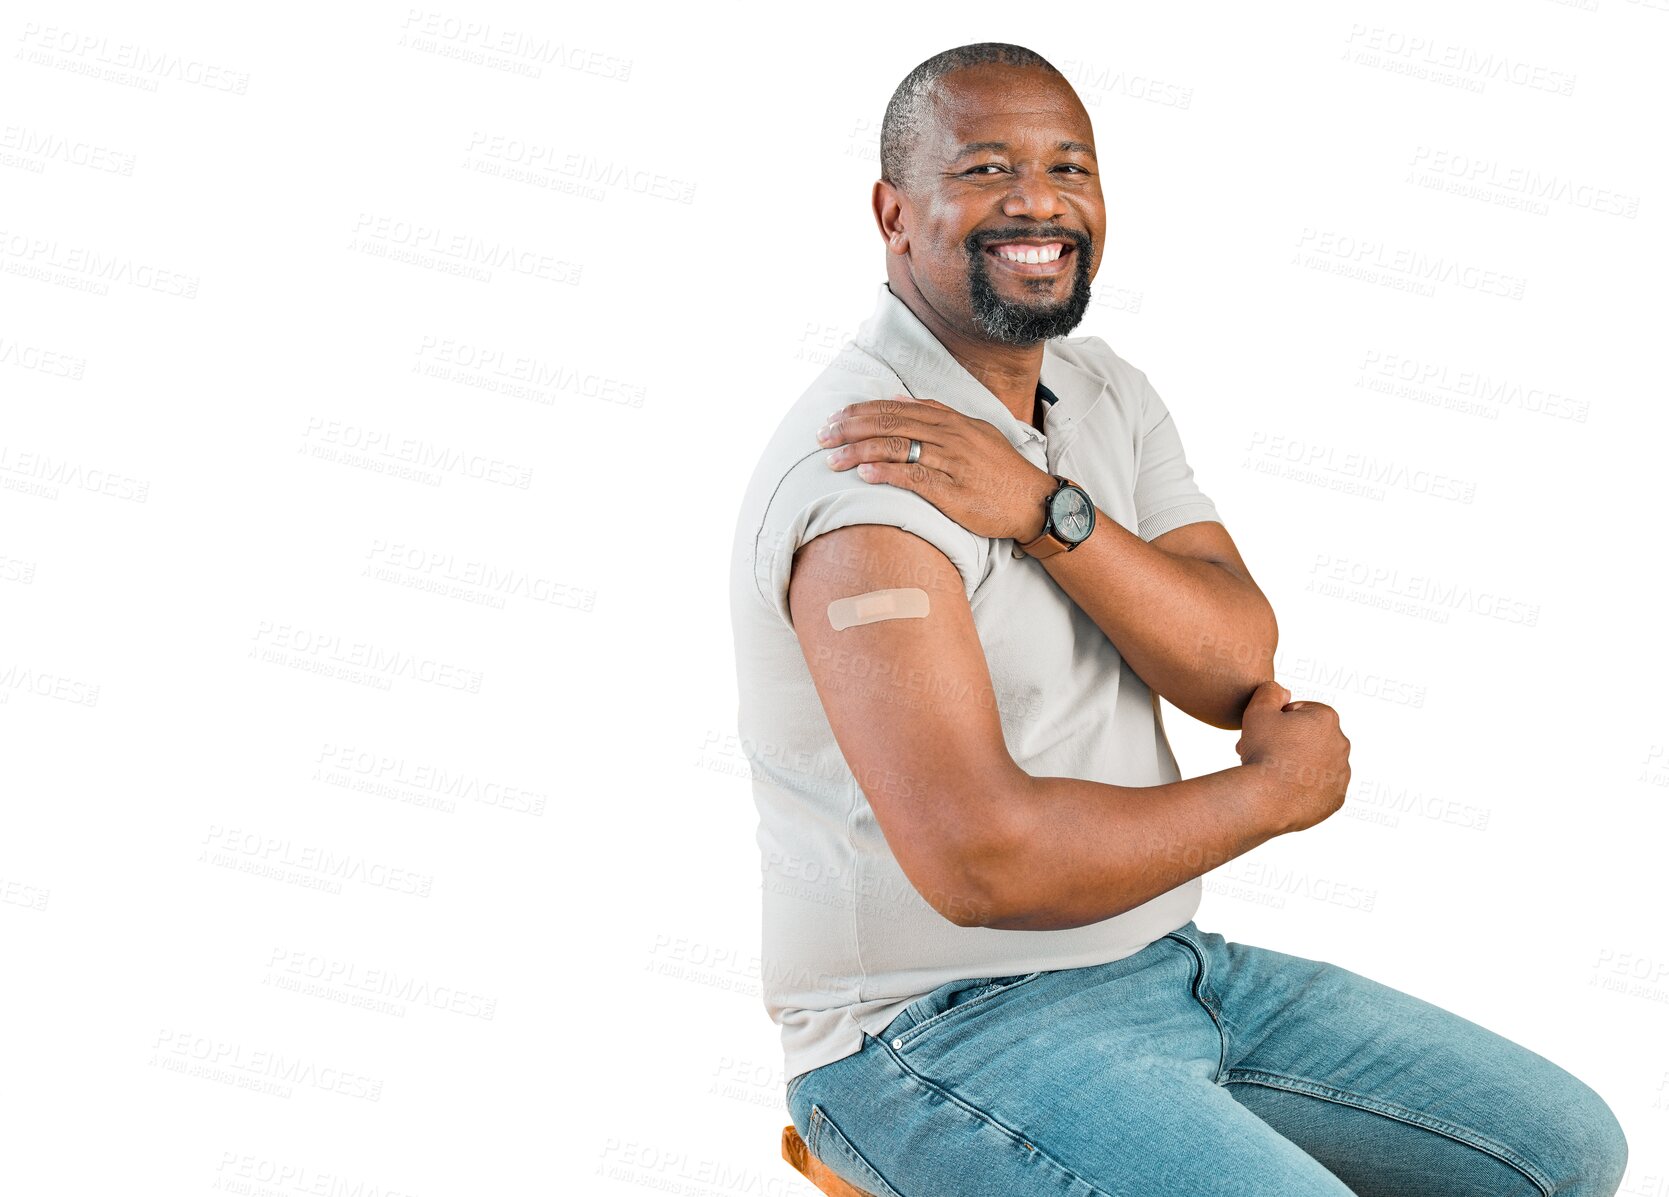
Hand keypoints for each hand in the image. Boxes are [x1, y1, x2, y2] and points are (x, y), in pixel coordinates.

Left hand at [815, 395, 1057, 541]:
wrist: (1033, 501)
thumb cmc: (998, 470)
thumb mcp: (972, 432)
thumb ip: (935, 414)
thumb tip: (897, 401)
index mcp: (950, 420)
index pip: (894, 409)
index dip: (859, 413)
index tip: (832, 420)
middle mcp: (949, 436)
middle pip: (889, 424)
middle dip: (850, 429)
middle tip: (821, 437)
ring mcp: (952, 462)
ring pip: (897, 447)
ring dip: (858, 452)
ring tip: (831, 460)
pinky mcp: (954, 491)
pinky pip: (915, 477)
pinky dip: (887, 473)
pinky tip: (864, 474)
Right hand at [1234, 680, 1350, 834]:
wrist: (1267, 799)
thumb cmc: (1263, 751)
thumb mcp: (1258, 709)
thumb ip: (1270, 691)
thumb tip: (1283, 691)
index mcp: (1326, 718)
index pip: (1298, 712)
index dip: (1275, 720)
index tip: (1262, 734)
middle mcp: (1341, 744)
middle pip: (1308, 737)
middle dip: (1286, 742)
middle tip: (1260, 753)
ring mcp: (1341, 774)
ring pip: (1314, 763)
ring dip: (1296, 764)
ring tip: (1270, 773)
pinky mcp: (1336, 798)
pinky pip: (1318, 788)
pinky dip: (1303, 787)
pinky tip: (1283, 790)